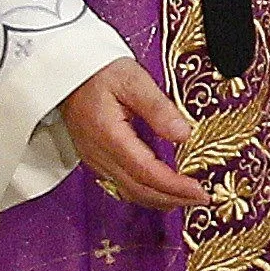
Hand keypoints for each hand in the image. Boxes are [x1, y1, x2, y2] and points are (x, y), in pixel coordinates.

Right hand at [59, 57, 209, 209]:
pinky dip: (144, 192)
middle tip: (201, 199)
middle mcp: (99, 153)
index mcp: (109, 135)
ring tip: (187, 198)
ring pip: (128, 191)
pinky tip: (161, 190)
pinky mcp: (95, 158)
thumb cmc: (99, 71)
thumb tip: (183, 135)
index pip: (146, 172)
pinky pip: (120, 184)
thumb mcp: (133, 80)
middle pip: (138, 189)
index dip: (174, 186)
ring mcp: (94, 158)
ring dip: (159, 199)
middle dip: (172, 198)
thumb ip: (159, 108)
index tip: (200, 191)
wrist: (67, 71)